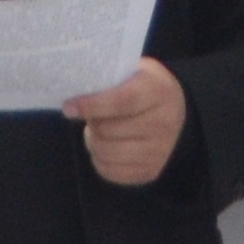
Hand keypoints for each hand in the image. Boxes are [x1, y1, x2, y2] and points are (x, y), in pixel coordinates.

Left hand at [65, 57, 185, 186]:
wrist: (175, 109)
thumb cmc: (144, 85)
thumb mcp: (132, 71)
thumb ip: (108, 81)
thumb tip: (75, 98)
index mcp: (158, 91)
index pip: (122, 102)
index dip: (92, 105)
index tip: (68, 107)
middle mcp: (164, 124)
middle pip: (109, 131)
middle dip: (92, 123)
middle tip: (91, 116)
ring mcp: (159, 151)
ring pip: (106, 153)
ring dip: (93, 142)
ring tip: (97, 131)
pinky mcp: (150, 171)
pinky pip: (110, 172)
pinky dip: (99, 160)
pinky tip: (105, 145)